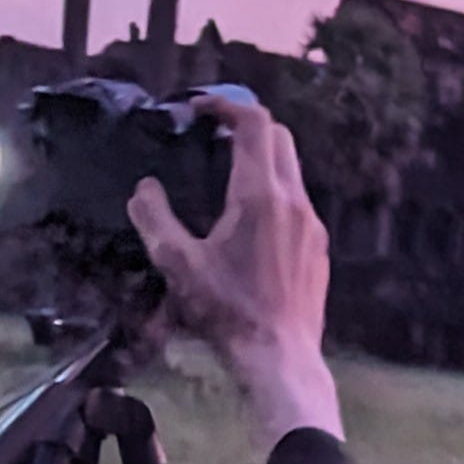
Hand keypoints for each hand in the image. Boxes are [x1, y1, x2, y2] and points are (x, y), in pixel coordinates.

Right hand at [132, 95, 340, 439]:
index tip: (200, 110)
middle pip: (278, 136)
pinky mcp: (318, 248)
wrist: (281, 358)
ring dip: (260, 161)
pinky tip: (250, 224)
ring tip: (226, 179)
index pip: (253, 122)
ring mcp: (312, 224)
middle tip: (212, 137)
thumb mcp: (178, 265)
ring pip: (291, 170)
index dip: (226, 105)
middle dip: (245, 127)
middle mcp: (294, 201)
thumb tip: (144, 189)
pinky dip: (274, 193)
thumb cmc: (228, 312)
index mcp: (260, 195)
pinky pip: (298, 203)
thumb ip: (154, 219)